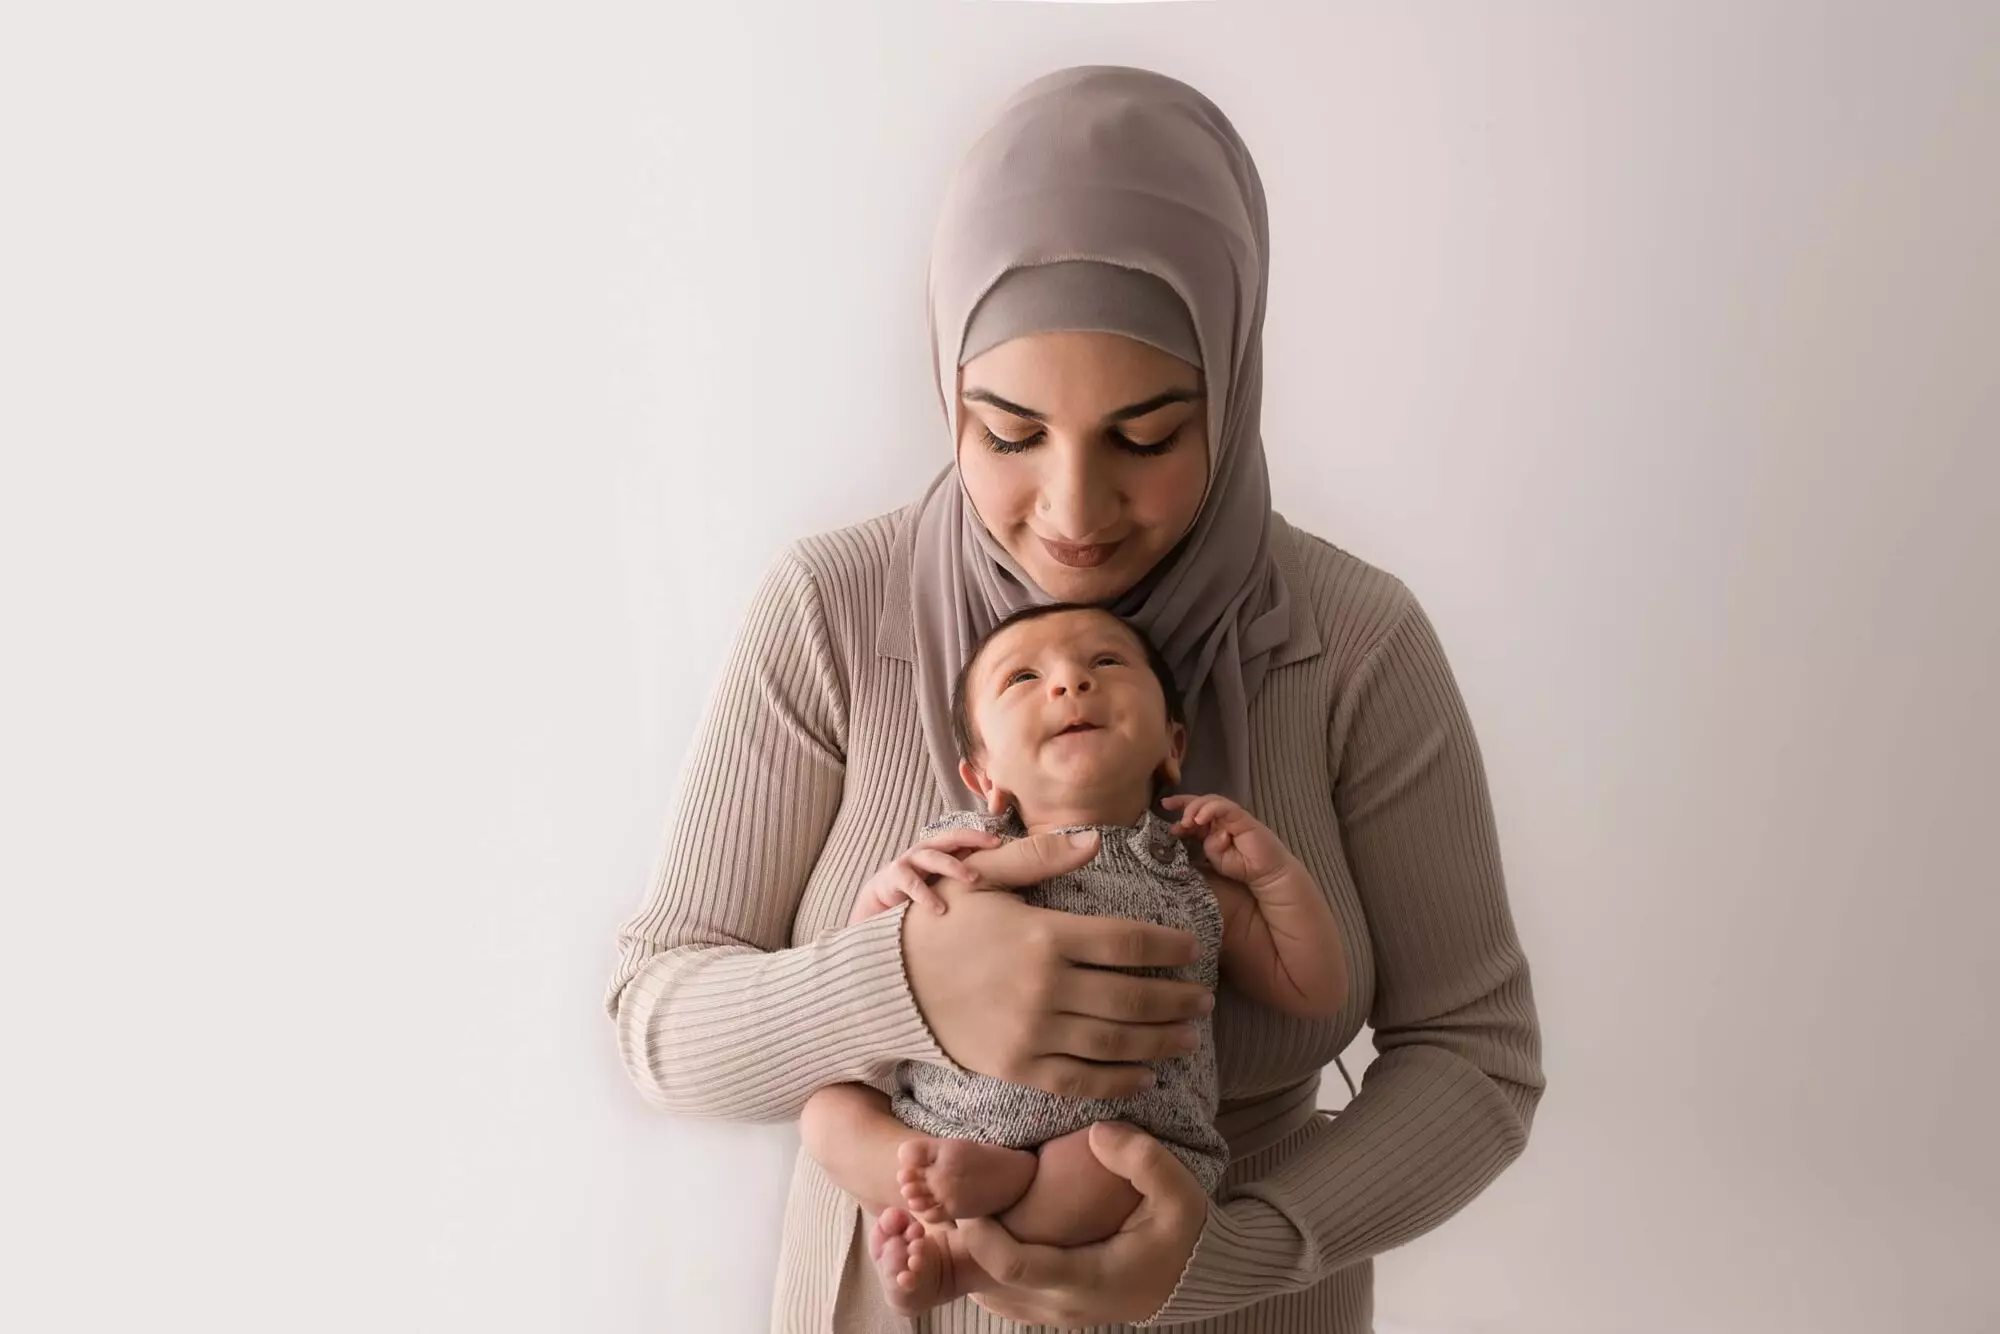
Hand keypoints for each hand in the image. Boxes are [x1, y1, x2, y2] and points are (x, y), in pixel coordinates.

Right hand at [849, 827, 1003, 923]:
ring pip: (932, 857)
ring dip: (953, 866)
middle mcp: (924, 852)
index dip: (981, 837)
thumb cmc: (917, 897)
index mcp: (938, 852)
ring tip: (972, 879)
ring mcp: (907, 862)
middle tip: (994, 851)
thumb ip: (962, 879)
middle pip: (949, 839)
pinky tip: (939, 909)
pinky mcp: (892, 878)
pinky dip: (926, 895)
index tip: (1002, 842)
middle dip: (972, 841)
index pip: (962, 838)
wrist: (877, 909)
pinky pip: (911, 882)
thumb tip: (997, 881)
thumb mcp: (942, 886)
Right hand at [902, 832, 1214, 1099]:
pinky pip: (1080, 1081)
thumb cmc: (942, 924)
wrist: (889, 984)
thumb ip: (1040, 858)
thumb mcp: (985, 879)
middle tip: (1204, 999)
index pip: (1128, 943)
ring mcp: (1031, 1033)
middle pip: (1133, 998)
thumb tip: (1094, 839)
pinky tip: (1145, 1076)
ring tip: (1188, 1037)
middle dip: (1178, 1000)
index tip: (1192, 950)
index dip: (1169, 948)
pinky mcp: (1016, 1068)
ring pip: (1115, 1043)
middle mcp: (1044, 988)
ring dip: (1160, 1042)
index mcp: (1044, 936)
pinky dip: (1119, 1082)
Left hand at [957, 1122, 1207, 1326]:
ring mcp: (1057, 1314)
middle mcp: (1065, 1305)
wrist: (1198, 1276)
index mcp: (1089, 1278)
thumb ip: (1141, 1159)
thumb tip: (1098, 1133)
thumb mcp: (1178, 1191)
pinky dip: (983, 1269)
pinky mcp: (1054, 1311)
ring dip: (969, 1259)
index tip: (967, 1200)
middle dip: (963, 1244)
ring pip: (992, 1294)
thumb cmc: (1185, 1233)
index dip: (981, 1235)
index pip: (1015, 1266)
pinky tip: (981, 1234)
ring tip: (958, 1213)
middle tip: (947, 1201)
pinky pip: (1004, 1297)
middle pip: (990, 1283)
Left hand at [1162, 793, 1295, 889]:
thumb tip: (1195, 829)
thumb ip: (1205, 845)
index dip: (1179, 809)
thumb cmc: (1243, 867)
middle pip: (1200, 802)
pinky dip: (1210, 809)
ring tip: (1186, 820)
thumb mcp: (1216, 858)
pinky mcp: (1243, 818)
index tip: (1163, 809)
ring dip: (1195, 807)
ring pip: (1211, 801)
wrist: (1266, 874)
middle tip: (1167, 805)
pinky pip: (1225, 807)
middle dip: (1182, 802)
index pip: (1194, 813)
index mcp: (1213, 827)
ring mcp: (1233, 816)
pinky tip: (1200, 819)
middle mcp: (1221, 819)